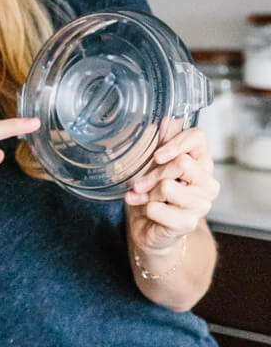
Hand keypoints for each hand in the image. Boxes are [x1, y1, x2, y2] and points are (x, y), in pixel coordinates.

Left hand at [124, 120, 219, 252]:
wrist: (149, 227)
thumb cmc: (154, 192)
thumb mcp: (155, 164)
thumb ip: (163, 143)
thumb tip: (167, 120)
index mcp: (202, 162)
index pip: (198, 137)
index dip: (176, 142)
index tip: (158, 155)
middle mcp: (208, 183)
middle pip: (182, 162)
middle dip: (153, 174)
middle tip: (138, 184)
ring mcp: (201, 204)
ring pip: (168, 186)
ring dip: (147, 193)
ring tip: (142, 197)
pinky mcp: (188, 223)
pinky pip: (158, 208)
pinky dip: (146, 208)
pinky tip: (146, 210)